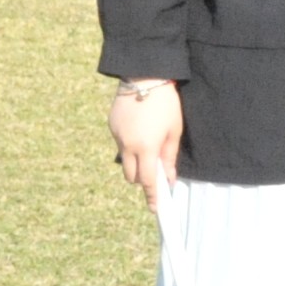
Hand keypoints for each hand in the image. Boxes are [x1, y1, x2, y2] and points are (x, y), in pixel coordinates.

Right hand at [110, 78, 182, 209]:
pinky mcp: (111, 126)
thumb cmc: (165, 104)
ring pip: (124, 160)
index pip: (148, 181)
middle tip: (155, 169)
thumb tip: (169, 179)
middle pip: (131, 176)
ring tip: (148, 142)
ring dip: (135, 160)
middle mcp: (127, 145)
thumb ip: (169, 157)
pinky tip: (139, 128)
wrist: (145, 76)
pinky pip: (120, 144)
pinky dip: (129, 144)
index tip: (155, 208)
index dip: (152, 196)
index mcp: (145, 148)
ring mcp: (116, 136)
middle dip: (142, 178)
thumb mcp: (173, 131)